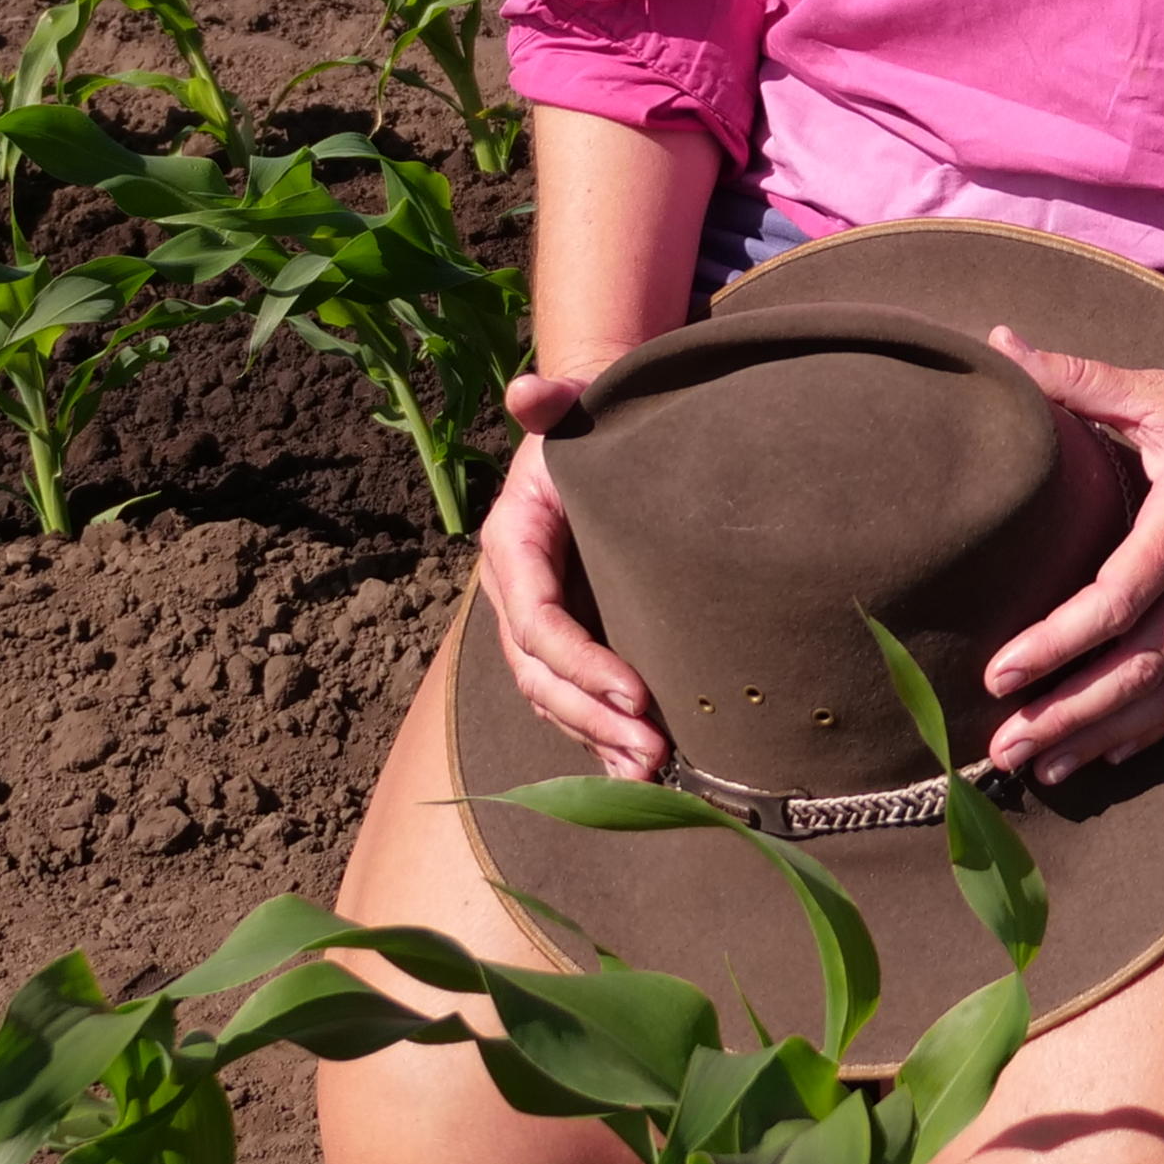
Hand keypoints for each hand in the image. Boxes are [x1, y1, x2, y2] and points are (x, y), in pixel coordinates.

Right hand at [474, 369, 664, 779]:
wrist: (595, 430)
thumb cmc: (589, 419)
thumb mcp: (571, 405)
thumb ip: (550, 400)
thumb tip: (527, 392)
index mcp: (511, 545)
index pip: (538, 621)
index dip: (580, 663)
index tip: (636, 693)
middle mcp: (515, 592)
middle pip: (541, 675)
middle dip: (591, 719)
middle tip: (650, 750)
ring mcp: (537, 621)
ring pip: (554, 697)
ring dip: (597, 739)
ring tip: (651, 771)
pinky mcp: (565, 638)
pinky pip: (572, 698)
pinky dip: (600, 736)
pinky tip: (639, 771)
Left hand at [977, 332, 1163, 786]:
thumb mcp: (1162, 391)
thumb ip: (1076, 378)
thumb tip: (999, 346)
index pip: (1115, 601)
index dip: (1055, 644)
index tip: (998, 673)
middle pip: (1139, 667)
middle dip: (1069, 713)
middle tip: (1005, 747)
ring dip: (1106, 734)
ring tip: (1044, 769)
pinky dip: (1159, 727)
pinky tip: (1113, 753)